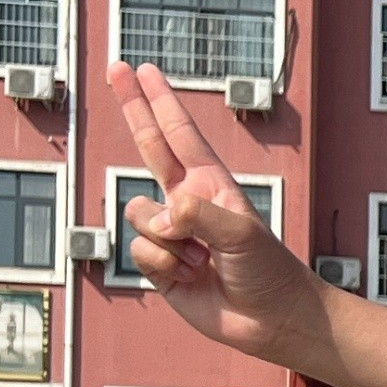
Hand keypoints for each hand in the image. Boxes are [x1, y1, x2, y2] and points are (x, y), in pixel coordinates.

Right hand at [111, 64, 329, 366]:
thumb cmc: (269, 271)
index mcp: (211, 184)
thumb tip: (161, 212)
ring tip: (201, 257)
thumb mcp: (241, 232)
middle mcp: (187, 203)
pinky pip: (139, 252)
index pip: (179, 133)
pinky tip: (190, 276)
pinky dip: (164, 266)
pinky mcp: (159, 267)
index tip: (143, 69)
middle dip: (133, 107)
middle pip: (149, 146)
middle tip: (115, 68)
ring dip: (167, 238)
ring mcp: (172, 234)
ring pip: (138, 214)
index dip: (160, 101)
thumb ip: (197, 214)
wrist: (271, 319)